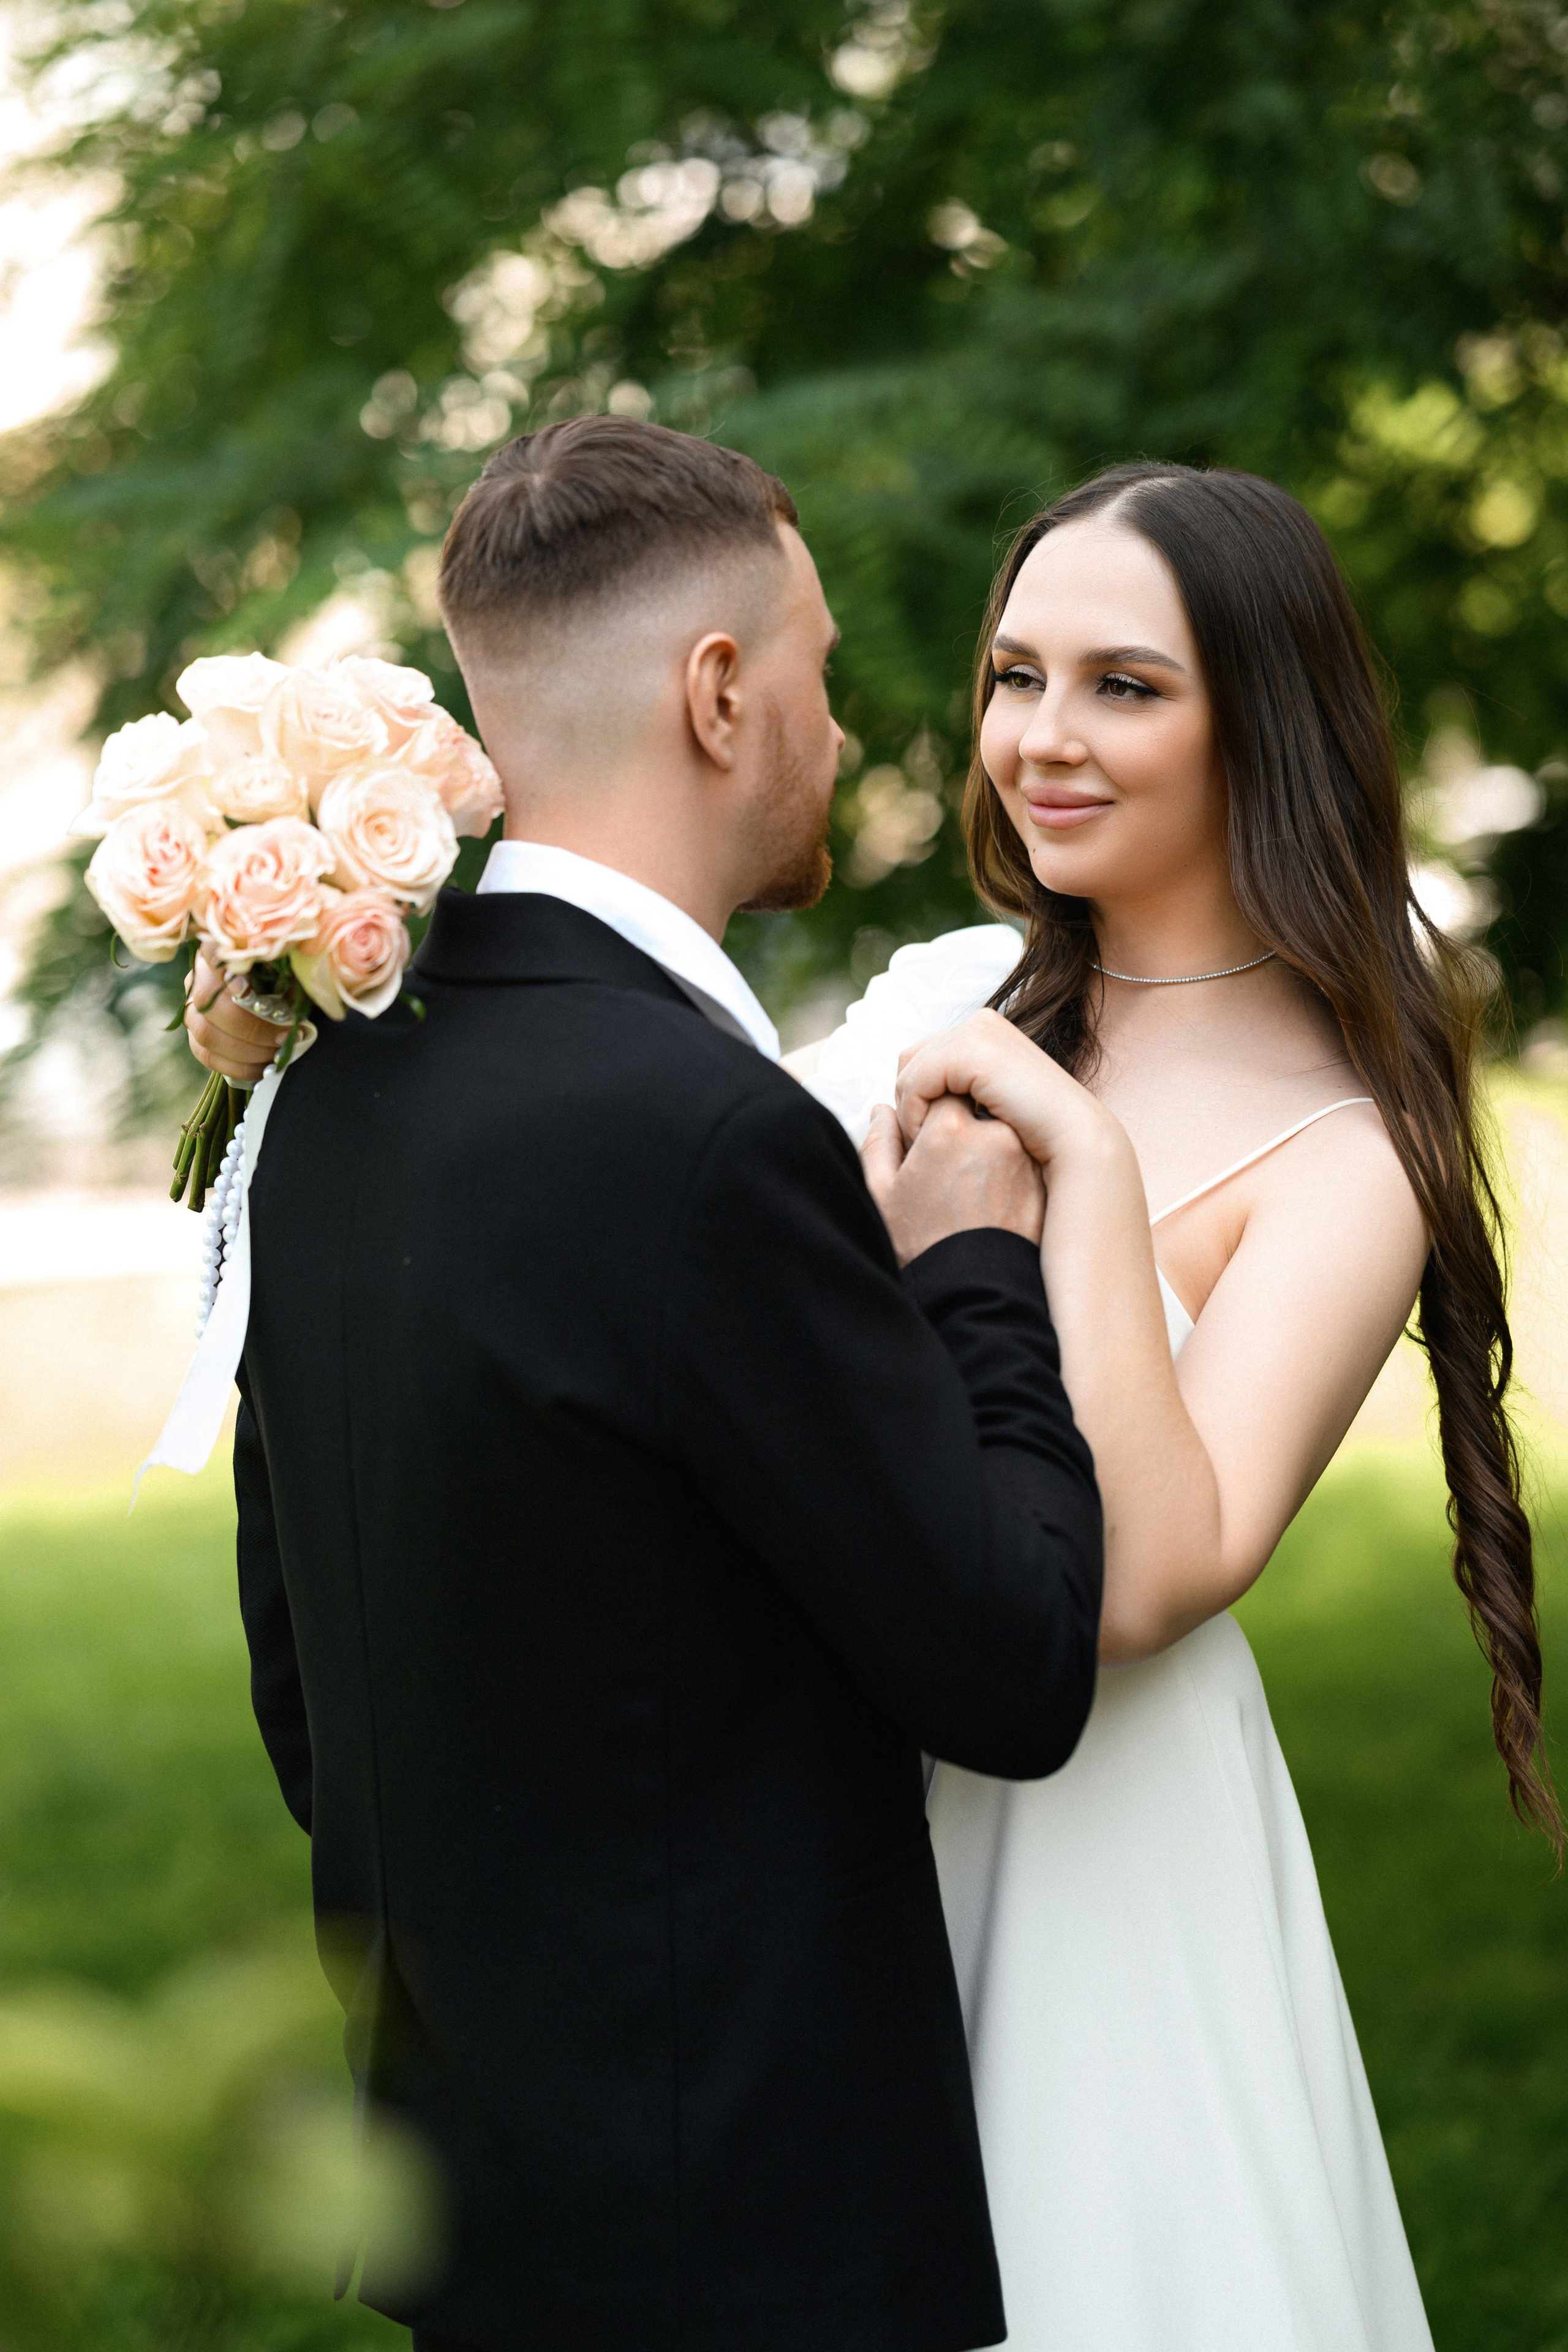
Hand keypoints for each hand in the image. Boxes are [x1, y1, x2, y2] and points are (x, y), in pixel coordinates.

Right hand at [183, 949, 279, 1083]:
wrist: (276, 1003)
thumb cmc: (287, 980)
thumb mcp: (291, 971)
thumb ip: (288, 975)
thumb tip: (291, 999)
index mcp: (221, 953)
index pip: (211, 953)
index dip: (223, 971)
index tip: (246, 989)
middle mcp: (199, 979)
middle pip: (207, 1002)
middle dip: (250, 1026)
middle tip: (284, 1036)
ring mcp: (193, 1009)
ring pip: (206, 1033)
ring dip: (246, 1051)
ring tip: (277, 1054)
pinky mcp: (196, 1036)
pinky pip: (208, 1056)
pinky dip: (238, 1067)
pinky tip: (263, 1069)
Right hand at [860, 1093, 1044, 1264]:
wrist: (973, 1296)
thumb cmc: (922, 1247)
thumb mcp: (881, 1195)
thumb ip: (879, 1142)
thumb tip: (885, 1112)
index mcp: (950, 1127)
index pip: (941, 1089)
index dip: (927, 1115)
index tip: (921, 1143)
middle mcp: (996, 1134)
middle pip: (975, 1107)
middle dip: (959, 1127)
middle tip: (944, 1169)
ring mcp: (1026, 1157)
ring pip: (1001, 1131)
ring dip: (985, 1147)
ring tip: (967, 1190)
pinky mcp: (1044, 1181)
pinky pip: (1023, 1159)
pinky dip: (1007, 1171)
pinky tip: (989, 1202)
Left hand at [894, 1008, 1106, 1170]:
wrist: (1075, 1137)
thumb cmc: (1039, 1131)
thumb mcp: (997, 1099)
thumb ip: (969, 1087)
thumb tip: (927, 1095)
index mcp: (987, 1029)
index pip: (924, 1055)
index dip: (917, 1095)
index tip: (927, 1133)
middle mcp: (980, 1021)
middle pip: (911, 1059)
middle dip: (910, 1100)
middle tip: (922, 1140)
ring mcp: (976, 1031)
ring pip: (908, 1072)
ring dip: (910, 1111)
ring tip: (927, 1144)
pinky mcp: (969, 1051)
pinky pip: (915, 1083)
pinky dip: (914, 1114)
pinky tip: (931, 1140)